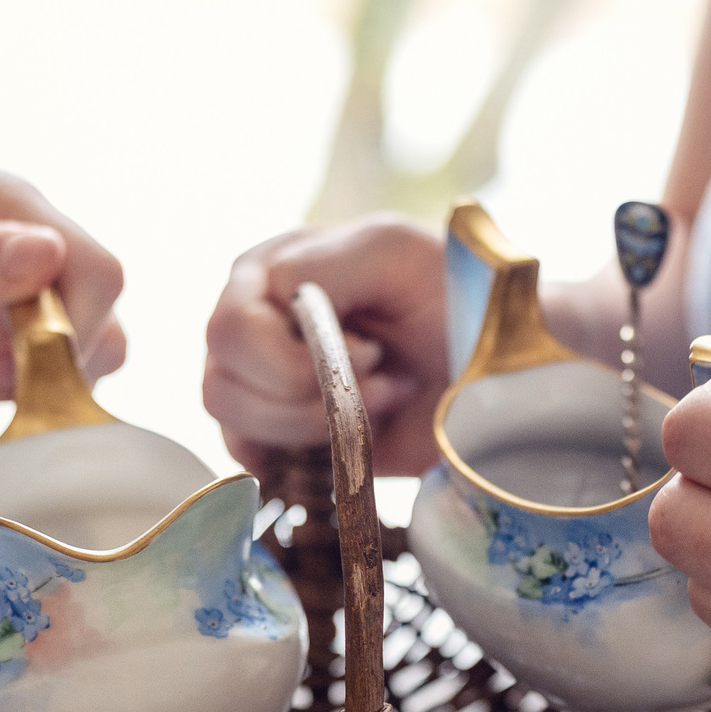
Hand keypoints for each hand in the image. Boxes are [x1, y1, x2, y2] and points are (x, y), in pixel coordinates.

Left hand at [0, 168, 127, 410]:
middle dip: (43, 368)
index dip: (71, 330)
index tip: (13, 367)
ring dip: (16, 390)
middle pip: (94, 321)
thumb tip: (47, 253)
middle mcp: (15, 243)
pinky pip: (29, 385)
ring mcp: (4, 297)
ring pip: (70, 361)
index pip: (92, 269)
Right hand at [204, 216, 449, 474]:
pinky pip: (247, 459)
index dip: (298, 357)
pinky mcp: (277, 435)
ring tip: (371, 410)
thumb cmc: (449, 299)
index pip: (233, 330)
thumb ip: (327, 262)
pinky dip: (294, 457)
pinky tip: (343, 440)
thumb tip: (278, 298)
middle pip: (221, 383)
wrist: (489, 371)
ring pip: (231, 425)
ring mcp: (258, 384)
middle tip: (378, 386)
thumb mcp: (395, 252)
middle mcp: (250, 325)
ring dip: (308, 428)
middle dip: (305, 398)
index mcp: (266, 271)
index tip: (374, 353)